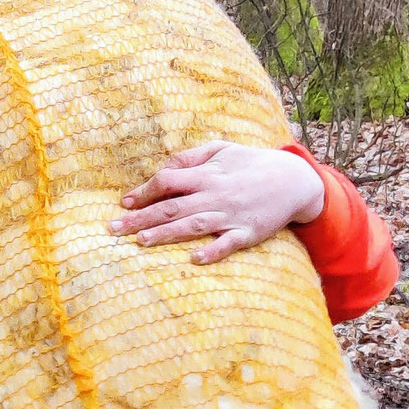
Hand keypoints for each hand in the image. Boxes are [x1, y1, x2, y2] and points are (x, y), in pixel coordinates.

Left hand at [114, 141, 325, 264]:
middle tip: (113, 229)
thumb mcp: (221, 149)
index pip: (167, 182)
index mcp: (207, 175)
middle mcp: (215, 195)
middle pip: (172, 207)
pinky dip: (212, 251)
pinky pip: (228, 244)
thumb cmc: (251, 163)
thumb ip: (189, 157)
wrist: (295, 180)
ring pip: (192, 226)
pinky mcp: (247, 233)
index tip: (124, 203)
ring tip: (141, 241)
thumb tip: (162, 169)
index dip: (144, 192)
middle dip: (140, 218)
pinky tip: (195, 259)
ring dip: (166, 234)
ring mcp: (231, 216)